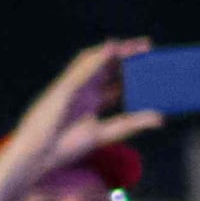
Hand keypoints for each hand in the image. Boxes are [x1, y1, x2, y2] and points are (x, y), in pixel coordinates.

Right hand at [0, 38, 164, 199]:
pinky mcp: (63, 88)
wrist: (39, 155)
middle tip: (148, 47)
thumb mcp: (106, 133)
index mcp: (93, 100)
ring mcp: (73, 87)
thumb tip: (160, 118)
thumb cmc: (65, 146)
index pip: (116, 80)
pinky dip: (98, 58)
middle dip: (126, 55)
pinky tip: (112, 48)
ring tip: (136, 45)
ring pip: (95, 62)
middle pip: (107, 66)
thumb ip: (131, 124)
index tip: (153, 64)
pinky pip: (83, 69)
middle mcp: (83, 90)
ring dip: (114, 51)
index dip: (133, 71)